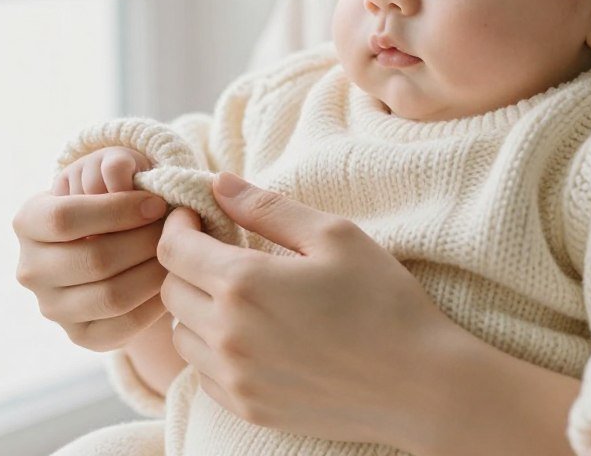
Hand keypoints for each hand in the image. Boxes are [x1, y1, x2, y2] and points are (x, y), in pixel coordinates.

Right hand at [13, 144, 167, 351]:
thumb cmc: (119, 200)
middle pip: (93, 259)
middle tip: (178, 231)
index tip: (157, 203)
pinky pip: (122, 326)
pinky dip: (155, 304)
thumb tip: (121, 174)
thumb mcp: (115, 173)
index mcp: (29, 221)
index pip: (64, 218)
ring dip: (154, 272)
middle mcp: (30, 269)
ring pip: (111, 296)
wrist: (119, 242)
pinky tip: (172, 281)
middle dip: (145, 242)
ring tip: (179, 255)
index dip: (117, 210)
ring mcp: (52, 307)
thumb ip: (118, 165)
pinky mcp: (79, 336)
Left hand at [157, 172, 460, 448]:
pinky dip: (213, 350)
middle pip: (171, 291)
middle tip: (222, 250)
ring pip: (182, 336)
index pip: (173, 250)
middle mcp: (228, 335)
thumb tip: (219, 182)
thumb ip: (267, 207)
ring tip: (239, 295)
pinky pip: (203, 374)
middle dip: (187, 264)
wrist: (419, 385)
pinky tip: (253, 336)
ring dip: (197, 309)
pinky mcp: (248, 409)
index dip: (178, 226)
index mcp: (245, 284)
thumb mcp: (334, 235)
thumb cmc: (383, 300)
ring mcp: (236, 378)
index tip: (197, 216)